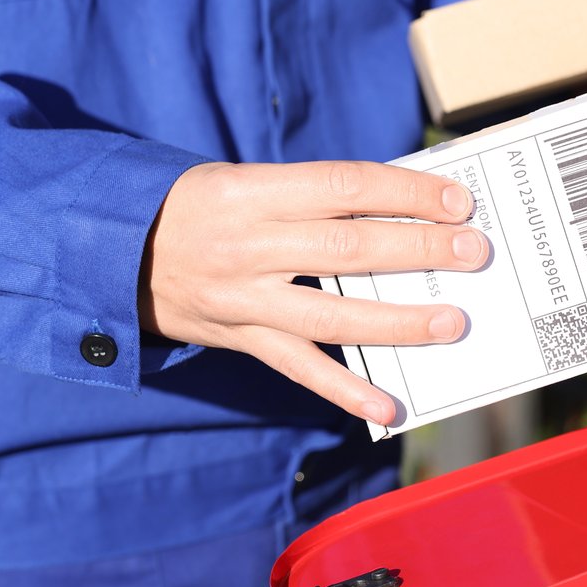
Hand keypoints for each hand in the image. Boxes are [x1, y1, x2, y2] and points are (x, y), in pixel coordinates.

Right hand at [141, 160, 488, 424]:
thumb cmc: (195, 208)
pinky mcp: (240, 337)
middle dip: (419, 249)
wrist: (112, 253)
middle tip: (474, 254)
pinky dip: (345, 389)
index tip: (457, 201)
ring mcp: (243, 297)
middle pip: (348, 247)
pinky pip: (299, 367)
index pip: (344, 186)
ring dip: (399, 320)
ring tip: (452, 321)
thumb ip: (312, 196)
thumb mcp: (243, 181)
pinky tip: (387, 405)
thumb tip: (400, 209)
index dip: (406, 192)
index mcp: (251, 191)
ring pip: (332, 312)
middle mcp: (247, 244)